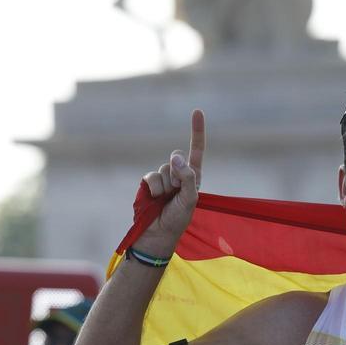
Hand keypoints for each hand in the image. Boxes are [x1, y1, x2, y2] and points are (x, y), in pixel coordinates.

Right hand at [140, 109, 205, 249]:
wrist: (158, 233)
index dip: (196, 132)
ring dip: (167, 186)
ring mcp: (163, 177)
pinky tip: (155, 199)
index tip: (197, 111)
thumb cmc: (178, 218)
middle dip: (178, 174)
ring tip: (166, 200)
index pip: (196, 151)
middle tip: (177, 193)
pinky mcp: (148, 182)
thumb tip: (176, 156)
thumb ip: (187, 177)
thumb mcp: (190, 199)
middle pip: (177, 157)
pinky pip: (152, 177)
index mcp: (193, 177)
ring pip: (165, 168)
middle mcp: (178, 174)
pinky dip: (155, 188)